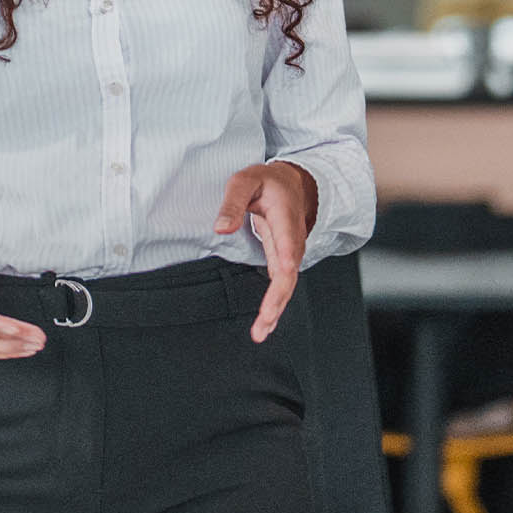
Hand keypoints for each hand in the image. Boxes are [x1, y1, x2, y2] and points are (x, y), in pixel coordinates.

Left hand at [216, 160, 316, 341]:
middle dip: (277, 299)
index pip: (289, 243)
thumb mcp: (245, 181)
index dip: (287, 260)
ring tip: (260, 332)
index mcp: (285, 219)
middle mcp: (292, 240)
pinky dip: (274, 304)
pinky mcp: (283, 261)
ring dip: (275, 309)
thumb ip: (232, 202)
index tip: (285, 274)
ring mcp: (289, 253)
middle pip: (288, 274)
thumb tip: (220, 229)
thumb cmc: (267, 182)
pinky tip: (266, 323)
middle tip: (264, 322)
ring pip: (285, 285)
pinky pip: (281, 285)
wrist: (293, 184)